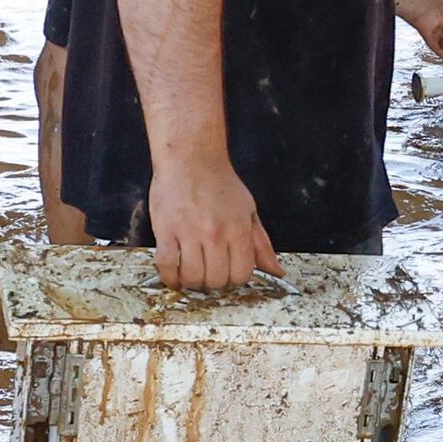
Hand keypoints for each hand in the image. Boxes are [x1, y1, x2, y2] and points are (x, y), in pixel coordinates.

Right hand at [150, 155, 278, 291]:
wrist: (190, 158)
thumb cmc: (219, 184)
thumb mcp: (248, 211)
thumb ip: (261, 244)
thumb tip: (277, 271)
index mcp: (238, 230)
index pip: (242, 274)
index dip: (234, 279)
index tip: (227, 273)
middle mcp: (215, 233)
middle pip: (216, 279)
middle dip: (213, 283)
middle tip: (207, 273)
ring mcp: (189, 232)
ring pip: (192, 276)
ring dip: (191, 282)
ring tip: (190, 274)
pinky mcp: (165, 230)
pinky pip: (166, 265)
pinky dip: (170, 278)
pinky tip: (173, 275)